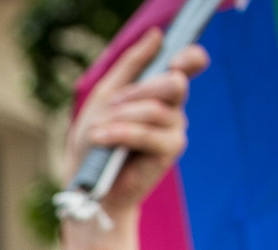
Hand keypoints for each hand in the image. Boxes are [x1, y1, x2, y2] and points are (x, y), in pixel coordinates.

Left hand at [64, 28, 208, 224]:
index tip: (173, 59)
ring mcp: (175, 130)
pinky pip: (147, 133)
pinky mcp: (170, 151)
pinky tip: (100, 138)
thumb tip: (156, 35)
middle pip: (174, 82)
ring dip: (120, 118)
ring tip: (96, 133)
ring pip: (155, 109)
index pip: (189, 64)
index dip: (189, 57)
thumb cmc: (93, 144)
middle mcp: (174, 108)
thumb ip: (129, 66)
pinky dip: (120, 133)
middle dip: (138, 91)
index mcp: (160, 92)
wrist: (88, 186)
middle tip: (110, 106)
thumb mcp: (103, 97)